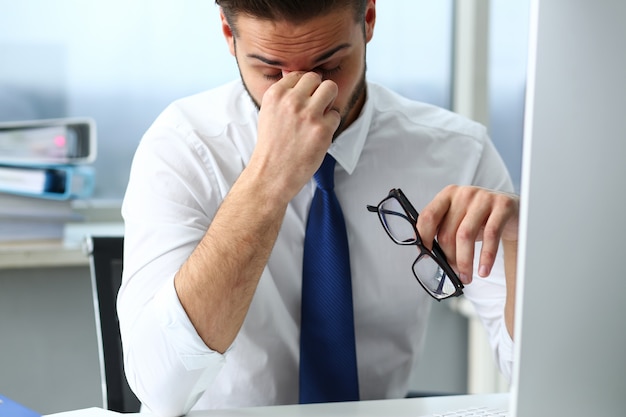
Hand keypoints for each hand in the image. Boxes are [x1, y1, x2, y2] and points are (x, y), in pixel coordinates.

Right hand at [251, 71, 340, 199]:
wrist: (272, 174)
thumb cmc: (272, 145)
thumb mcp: (268, 112)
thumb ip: (282, 93)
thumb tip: (291, 72)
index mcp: (275, 94)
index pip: (299, 74)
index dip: (304, 87)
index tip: (302, 100)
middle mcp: (291, 101)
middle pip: (316, 78)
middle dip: (317, 91)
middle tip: (313, 108)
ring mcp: (308, 114)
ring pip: (331, 88)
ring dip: (329, 101)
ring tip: (319, 116)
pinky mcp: (322, 130)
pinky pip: (336, 114)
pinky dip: (330, 124)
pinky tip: (318, 135)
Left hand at [416, 185, 518, 283]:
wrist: (511, 211)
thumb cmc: (480, 218)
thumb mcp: (459, 220)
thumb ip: (443, 231)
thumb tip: (429, 256)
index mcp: (447, 195)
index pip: (428, 216)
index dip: (424, 238)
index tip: (426, 256)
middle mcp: (463, 194)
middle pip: (447, 231)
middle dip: (448, 257)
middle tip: (454, 272)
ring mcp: (483, 198)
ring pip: (465, 235)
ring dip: (464, 261)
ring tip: (466, 276)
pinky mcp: (503, 206)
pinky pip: (490, 235)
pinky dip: (485, 256)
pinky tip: (483, 270)